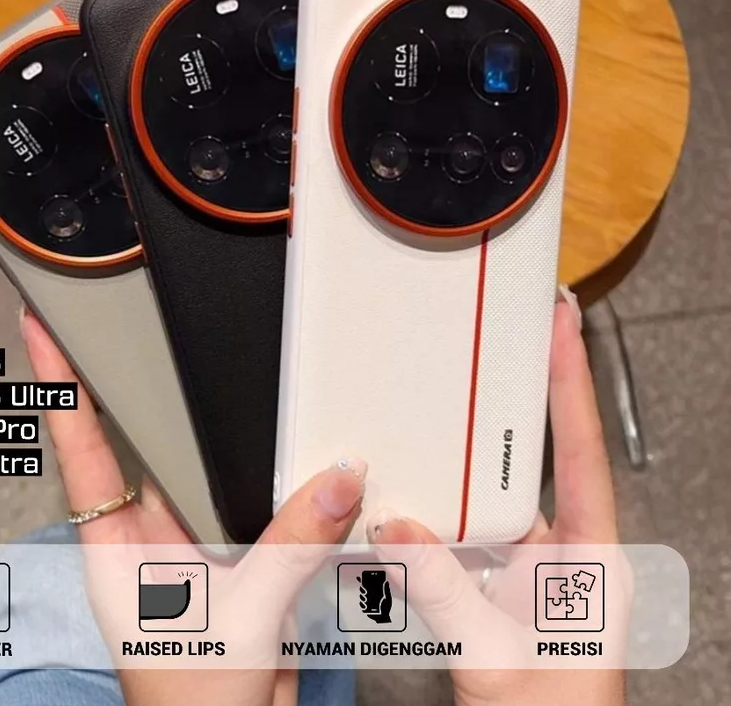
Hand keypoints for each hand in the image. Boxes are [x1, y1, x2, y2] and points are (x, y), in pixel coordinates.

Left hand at [20, 308, 365, 705]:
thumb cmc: (195, 705)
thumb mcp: (239, 621)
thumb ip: (289, 545)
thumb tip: (339, 477)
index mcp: (118, 544)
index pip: (80, 446)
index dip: (59, 384)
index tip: (42, 327)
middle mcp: (151, 531)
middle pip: (143, 435)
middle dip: (142, 375)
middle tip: (131, 305)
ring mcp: (195, 539)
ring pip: (207, 462)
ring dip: (223, 423)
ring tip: (224, 353)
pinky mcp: (240, 553)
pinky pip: (259, 496)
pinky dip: (279, 470)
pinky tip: (296, 437)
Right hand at [367, 299, 625, 705]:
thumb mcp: (494, 659)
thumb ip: (443, 592)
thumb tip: (397, 530)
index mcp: (592, 565)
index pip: (582, 455)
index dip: (571, 386)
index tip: (560, 329)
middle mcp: (564, 557)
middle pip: (536, 462)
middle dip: (511, 406)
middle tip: (495, 346)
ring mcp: (529, 572)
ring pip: (490, 500)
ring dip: (458, 471)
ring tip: (435, 419)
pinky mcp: (497, 588)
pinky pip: (463, 535)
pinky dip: (435, 518)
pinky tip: (408, 505)